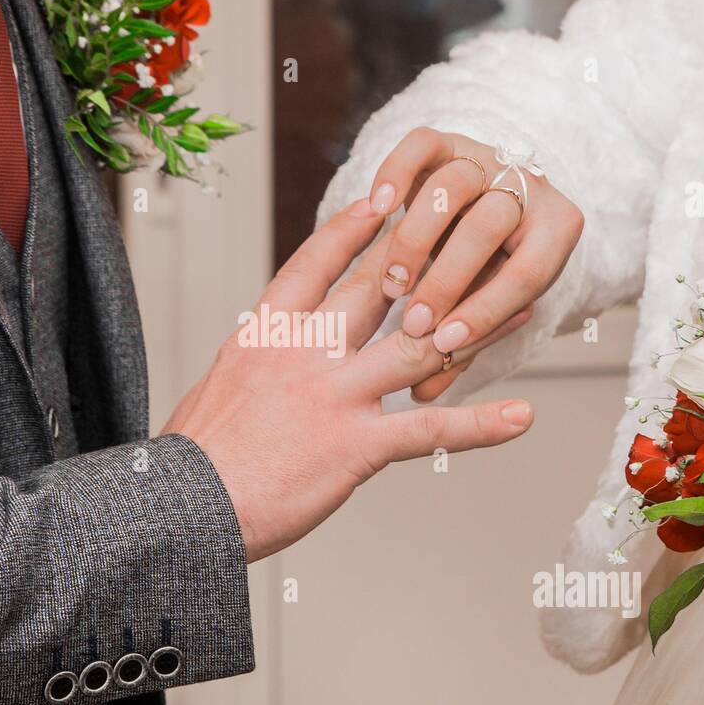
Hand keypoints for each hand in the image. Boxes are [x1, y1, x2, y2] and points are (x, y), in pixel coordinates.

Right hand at [162, 197, 534, 562]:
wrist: (182, 509)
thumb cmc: (193, 458)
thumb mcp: (214, 387)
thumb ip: (250, 361)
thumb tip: (257, 352)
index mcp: (264, 334)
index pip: (315, 263)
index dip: (353, 226)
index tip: (384, 196)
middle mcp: (303, 352)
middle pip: (379, 289)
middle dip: (429, 253)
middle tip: (468, 219)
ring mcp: (333, 396)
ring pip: (419, 346)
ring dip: (477, 325)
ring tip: (522, 306)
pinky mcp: (355, 446)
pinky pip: (430, 430)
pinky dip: (481, 425)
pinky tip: (521, 417)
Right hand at [367, 128, 583, 400]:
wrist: (489, 198)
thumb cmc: (491, 271)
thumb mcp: (487, 306)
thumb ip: (459, 346)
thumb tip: (422, 395)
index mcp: (557, 232)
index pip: (526, 274)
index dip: (487, 311)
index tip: (445, 343)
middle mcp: (528, 188)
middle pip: (488, 226)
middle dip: (447, 278)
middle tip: (414, 321)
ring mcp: (485, 157)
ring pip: (451, 187)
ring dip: (416, 241)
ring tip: (391, 284)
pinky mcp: (444, 139)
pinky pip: (419, 146)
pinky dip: (395, 176)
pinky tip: (375, 210)